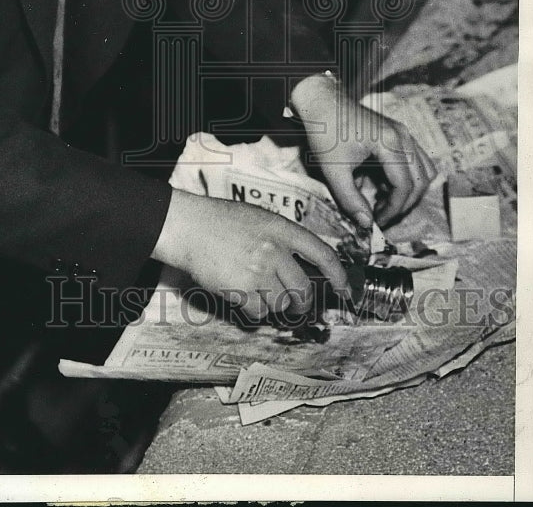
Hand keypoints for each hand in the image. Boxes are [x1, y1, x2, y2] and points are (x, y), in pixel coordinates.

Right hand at [151, 190, 348, 320]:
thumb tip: (304, 267)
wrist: (189, 227)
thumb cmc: (221, 221)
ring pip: (282, 304)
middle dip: (303, 302)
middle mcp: (274, 250)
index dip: (338, 276)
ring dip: (273, 304)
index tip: (343, 290)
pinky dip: (253, 311)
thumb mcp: (259, 219)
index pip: (323, 254)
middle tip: (295, 304)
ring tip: (256, 289)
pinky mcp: (241, 290)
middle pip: (304, 289)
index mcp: (282, 229)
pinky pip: (259, 313)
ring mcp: (258, 271)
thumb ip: (283, 239)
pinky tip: (241, 295)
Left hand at [290, 74, 435, 228]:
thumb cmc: (325, 133)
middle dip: (403, 204)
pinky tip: (384, 186)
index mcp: (390, 143)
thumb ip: (350, 199)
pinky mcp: (399, 133)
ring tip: (384, 202)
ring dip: (410, 192)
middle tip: (381, 216)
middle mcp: (403, 136)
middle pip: (421, 181)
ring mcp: (404, 132)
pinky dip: (408, 178)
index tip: (377, 221)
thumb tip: (367, 224)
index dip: (393, 209)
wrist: (321, 102)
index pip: (405, 186)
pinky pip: (417, 161)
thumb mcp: (333, 170)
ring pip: (424, 171)